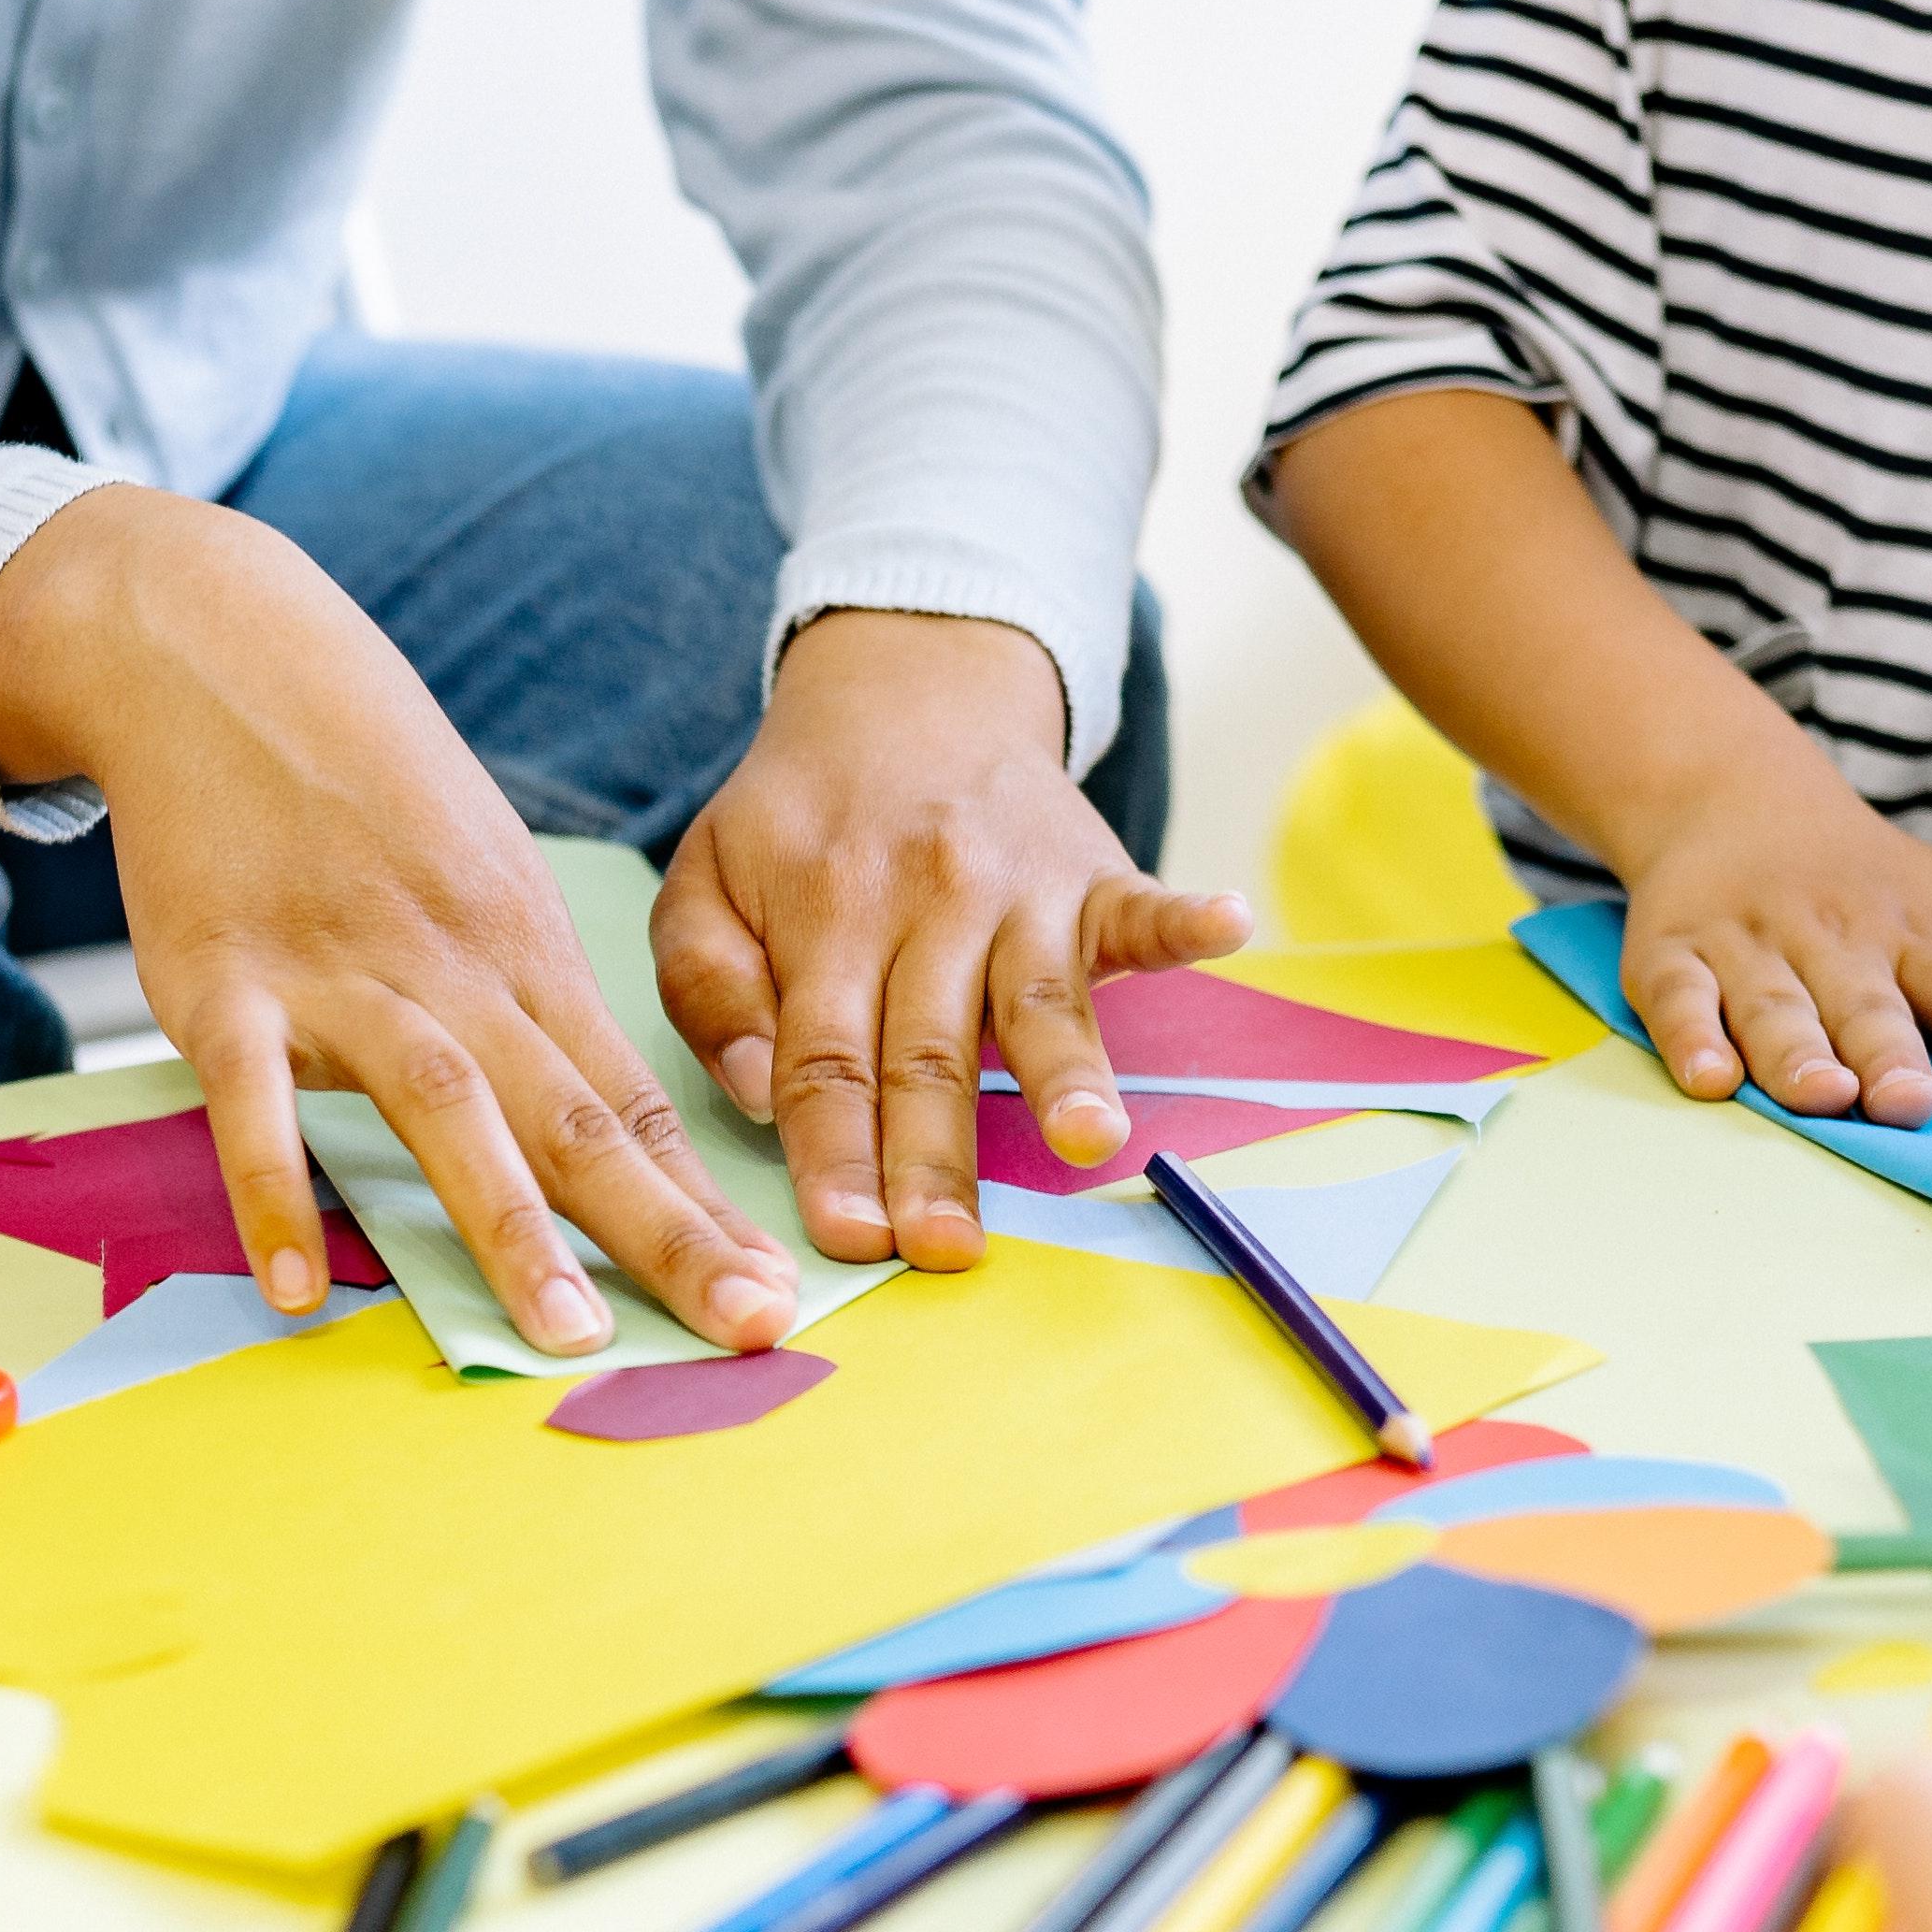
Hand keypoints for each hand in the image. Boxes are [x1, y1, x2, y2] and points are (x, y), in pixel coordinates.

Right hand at [0, 490, 798, 1358]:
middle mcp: (450, 966)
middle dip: (666, 1230)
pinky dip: (273, 1192)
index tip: (778, 1293)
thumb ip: (525, 1001)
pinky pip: (251, 1102)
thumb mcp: (476, 872)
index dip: (706, 1204)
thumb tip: (598, 1124)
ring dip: (510, 1225)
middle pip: (575, 1115)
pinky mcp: (219, 982)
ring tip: (567, 1334)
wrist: (214, 652)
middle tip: (746, 1324)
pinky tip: (297, 1287)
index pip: (633, 1098)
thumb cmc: (357, 779)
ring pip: (444, 1109)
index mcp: (522, 947)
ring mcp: (336, 973)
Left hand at [646, 610, 1247, 1265]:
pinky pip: (1143, 903)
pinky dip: (1186, 919)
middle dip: (936, 1157)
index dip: (836, 1153)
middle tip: (944, 1245)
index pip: (825, 1061)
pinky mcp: (1092, 872)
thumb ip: (706, 985)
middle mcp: (924, 905)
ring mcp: (1017, 890)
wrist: (904, 686)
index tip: (850, 1236)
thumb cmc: (799, 816)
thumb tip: (756, 1089)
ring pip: (1039, 1000)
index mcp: (823, 920)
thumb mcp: (705, 880)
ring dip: (1066, 1071)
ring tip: (1091, 1138)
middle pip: (929, 1055)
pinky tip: (1226, 928)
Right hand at [1604, 743, 1931, 1128]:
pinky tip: (1708, 1079)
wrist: (1732, 798)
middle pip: (1865, 1006)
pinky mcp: (1672, 957)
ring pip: (1774, 1007)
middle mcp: (1833, 941)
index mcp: (1912, 935)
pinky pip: (1678, 1000)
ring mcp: (1750, 948)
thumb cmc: (1863, 879)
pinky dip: (1689, 1038)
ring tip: (1824, 1096)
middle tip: (1912, 1103)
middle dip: (1889, 1053)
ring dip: (1797, 1054)